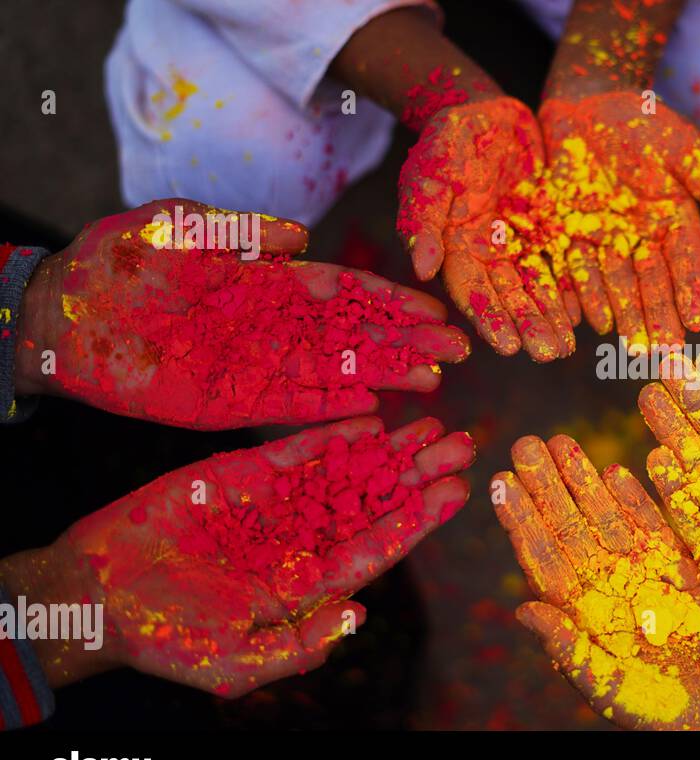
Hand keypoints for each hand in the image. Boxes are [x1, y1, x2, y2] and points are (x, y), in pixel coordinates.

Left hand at [15, 199, 467, 428]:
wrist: (61, 312)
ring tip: (431, 384)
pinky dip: (329, 409)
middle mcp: (273, 326)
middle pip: (354, 335)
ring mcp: (255, 366)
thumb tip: (303, 238)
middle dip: (406, 342)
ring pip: (334, 373)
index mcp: (268, 281)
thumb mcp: (177, 226)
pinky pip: (290, 408)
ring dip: (382, 379)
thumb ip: (240, 231)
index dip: (392, 301)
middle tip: (458, 352)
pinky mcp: (229, 402)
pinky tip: (370, 413)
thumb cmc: (114, 257)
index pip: (345, 291)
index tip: (436, 309)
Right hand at [25, 416, 471, 695]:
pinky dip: (333, 434)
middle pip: (375, 503)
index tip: (457, 491)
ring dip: (389, 451)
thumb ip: (299, 642)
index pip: (377, 548)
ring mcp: (276, 505)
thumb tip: (359, 616)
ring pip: (346, 472)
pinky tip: (372, 419)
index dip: (418, 519)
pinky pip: (297, 450)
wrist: (92, 594)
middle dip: (418, 474)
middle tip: (464, 443)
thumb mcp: (234, 661)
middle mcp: (302, 542)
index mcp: (307, 587)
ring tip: (432, 423)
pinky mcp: (243, 473)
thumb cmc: (163, 638)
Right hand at [398, 97, 576, 361]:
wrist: (484, 111)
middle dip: (529, 326)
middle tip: (550, 354)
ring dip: (553, 317)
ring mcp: (520, 243)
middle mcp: (488, 254)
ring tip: (570, 346)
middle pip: (510, 297)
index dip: (491, 319)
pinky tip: (590, 308)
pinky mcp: (548, 227)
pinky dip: (574, 285)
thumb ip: (425, 221)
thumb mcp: (428, 173)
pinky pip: (564, 261)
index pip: (474, 291)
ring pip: (539, 286)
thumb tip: (422, 271)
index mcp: (455, 248)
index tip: (509, 346)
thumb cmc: (445, 141)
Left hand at [492, 434, 699, 729]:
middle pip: (571, 527)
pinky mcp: (683, 575)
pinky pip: (655, 530)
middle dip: (548, 485)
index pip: (544, 557)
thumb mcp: (609, 688)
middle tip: (527, 443)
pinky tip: (617, 471)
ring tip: (563, 442)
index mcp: (582, 615)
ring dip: (585, 482)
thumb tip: (524, 609)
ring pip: (608, 520)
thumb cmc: (661, 717)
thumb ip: (570, 649)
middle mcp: (607, 590)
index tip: (501, 482)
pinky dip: (637, 502)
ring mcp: (644, 579)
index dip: (522, 520)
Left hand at [514, 91, 699, 346]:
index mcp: (675, 220)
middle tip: (665, 352)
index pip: (686, 261)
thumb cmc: (645, 119)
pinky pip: (572, 269)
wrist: (588, 102)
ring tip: (631, 346)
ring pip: (614, 283)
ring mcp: (604, 240)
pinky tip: (586, 322)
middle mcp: (642, 238)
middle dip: (658, 317)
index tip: (699, 320)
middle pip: (651, 282)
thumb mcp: (682, 145)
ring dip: (623, 315)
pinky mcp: (567, 234)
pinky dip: (579, 294)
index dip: (692, 290)